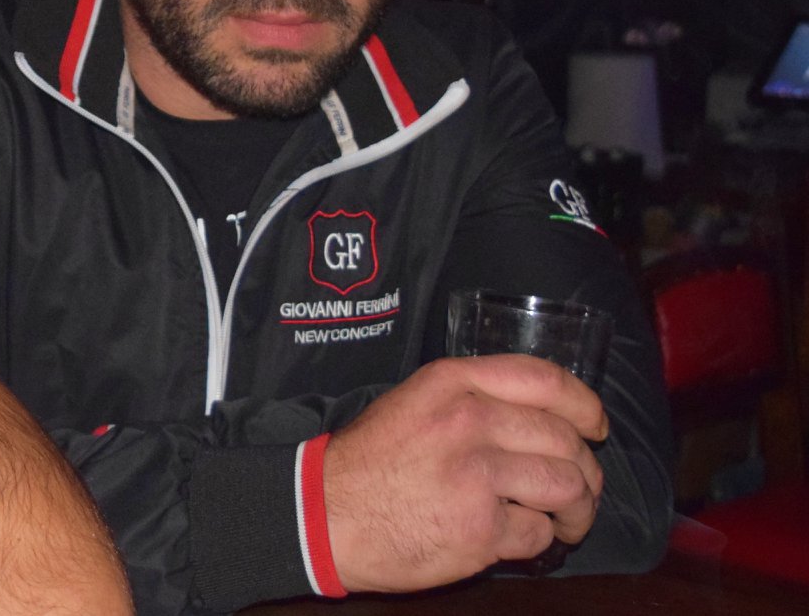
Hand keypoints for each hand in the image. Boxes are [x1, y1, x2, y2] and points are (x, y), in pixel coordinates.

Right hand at [323, 355, 606, 592]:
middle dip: (585, 469)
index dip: (583, 405)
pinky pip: (539, 533)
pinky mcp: (480, 528)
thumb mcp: (412, 402)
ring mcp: (477, 475)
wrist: (324, 513)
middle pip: (565, 439)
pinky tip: (517, 537)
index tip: (595, 426)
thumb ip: (470, 398)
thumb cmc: (367, 462)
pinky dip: (538, 541)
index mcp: (452, 383)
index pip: (545, 380)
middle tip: (579, 487)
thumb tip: (537, 416)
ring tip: (566, 519)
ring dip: (578, 509)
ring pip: (567, 487)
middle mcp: (469, 421)